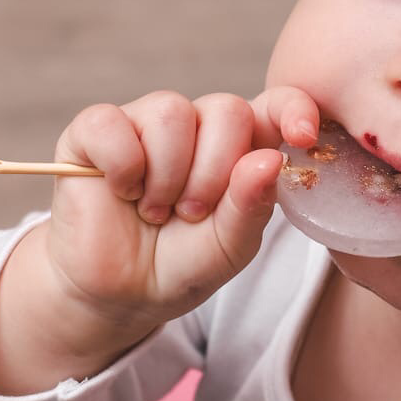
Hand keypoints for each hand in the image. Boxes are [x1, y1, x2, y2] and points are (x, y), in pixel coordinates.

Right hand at [44, 84, 320, 327]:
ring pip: (172, 113)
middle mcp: (196, 125)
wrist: (119, 294)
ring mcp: (145, 121)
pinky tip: (123, 191)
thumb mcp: (228, 247)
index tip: (304, 136)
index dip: (292, 109)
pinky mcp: (96, 129)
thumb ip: (251, 207)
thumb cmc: (181, 263)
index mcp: (239, 147)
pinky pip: (113, 124)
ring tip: (156, 211)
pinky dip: (123, 166)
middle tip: (191, 214)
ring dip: (168, 175)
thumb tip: (270, 159)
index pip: (275, 106)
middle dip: (214, 172)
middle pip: (226, 109)